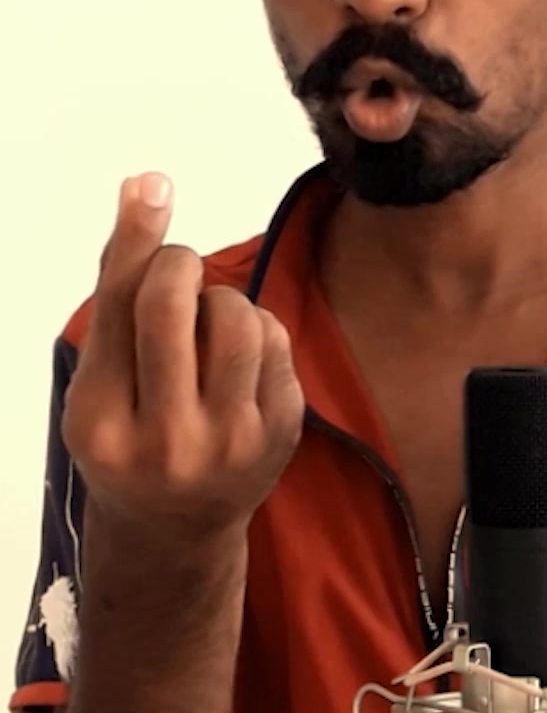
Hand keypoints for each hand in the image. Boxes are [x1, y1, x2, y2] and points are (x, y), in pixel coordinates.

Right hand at [62, 173, 304, 540]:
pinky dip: (254, 331)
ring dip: (219, 299)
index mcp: (103, 423)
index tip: (153, 185)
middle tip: (175, 270)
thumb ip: (117, 291)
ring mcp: (231, 443)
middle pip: (174, 303)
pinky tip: (234, 360)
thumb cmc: (128, 438)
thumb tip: (144, 185)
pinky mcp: (281, 434)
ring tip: (204, 326)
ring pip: (236, 315)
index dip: (140, 238)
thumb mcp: (99, 382)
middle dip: (177, 264)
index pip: (121, 306)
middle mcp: (165, 440)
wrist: (175, 528)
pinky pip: (274, 339)